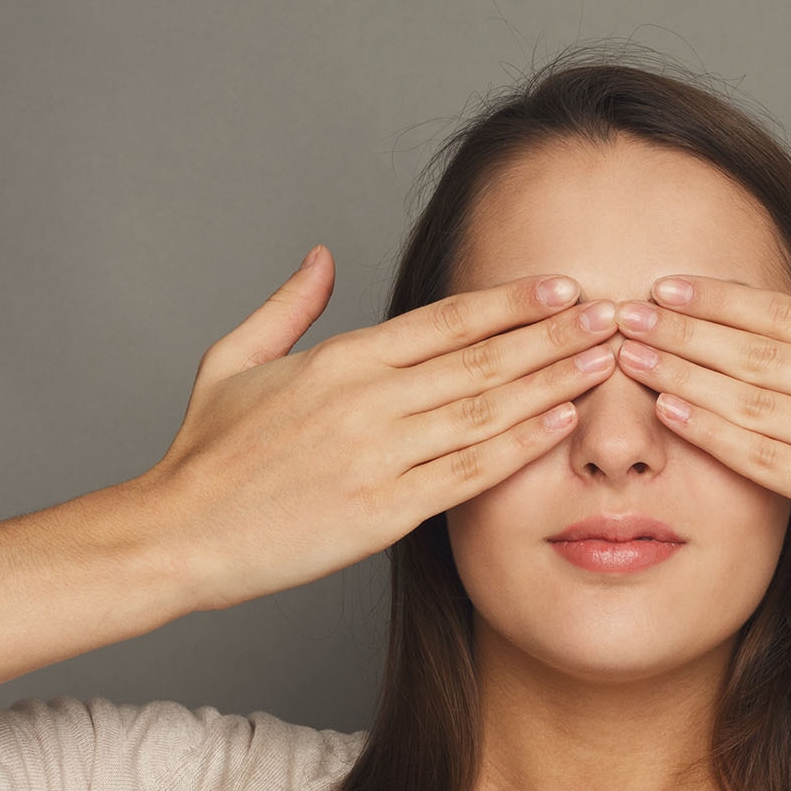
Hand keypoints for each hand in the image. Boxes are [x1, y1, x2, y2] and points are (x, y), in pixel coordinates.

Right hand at [135, 246, 620, 610]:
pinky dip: (518, 447)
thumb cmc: (203, 457)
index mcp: (339, 360)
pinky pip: (466, 473)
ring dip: (551, 382)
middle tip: (613, 315)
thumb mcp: (234, 360)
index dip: (510, 303)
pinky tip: (560, 425)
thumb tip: (323, 257)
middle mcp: (366, 400)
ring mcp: (378, 455)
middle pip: (480, 359)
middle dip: (553, 335)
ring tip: (605, 361)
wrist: (177, 534)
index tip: (561, 287)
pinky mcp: (383, 511)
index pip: (444, 321)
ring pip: (484, 411)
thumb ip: (288, 306)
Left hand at [608, 224, 790, 618]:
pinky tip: (674, 414)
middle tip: (625, 313)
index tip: (668, 286)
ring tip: (632, 358)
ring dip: (685, 375)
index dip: (722, 299)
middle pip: (759, 350)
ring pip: (754, 399)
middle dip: (684, 330)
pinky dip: (716, 434)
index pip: (789, 315)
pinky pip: (768, 459)